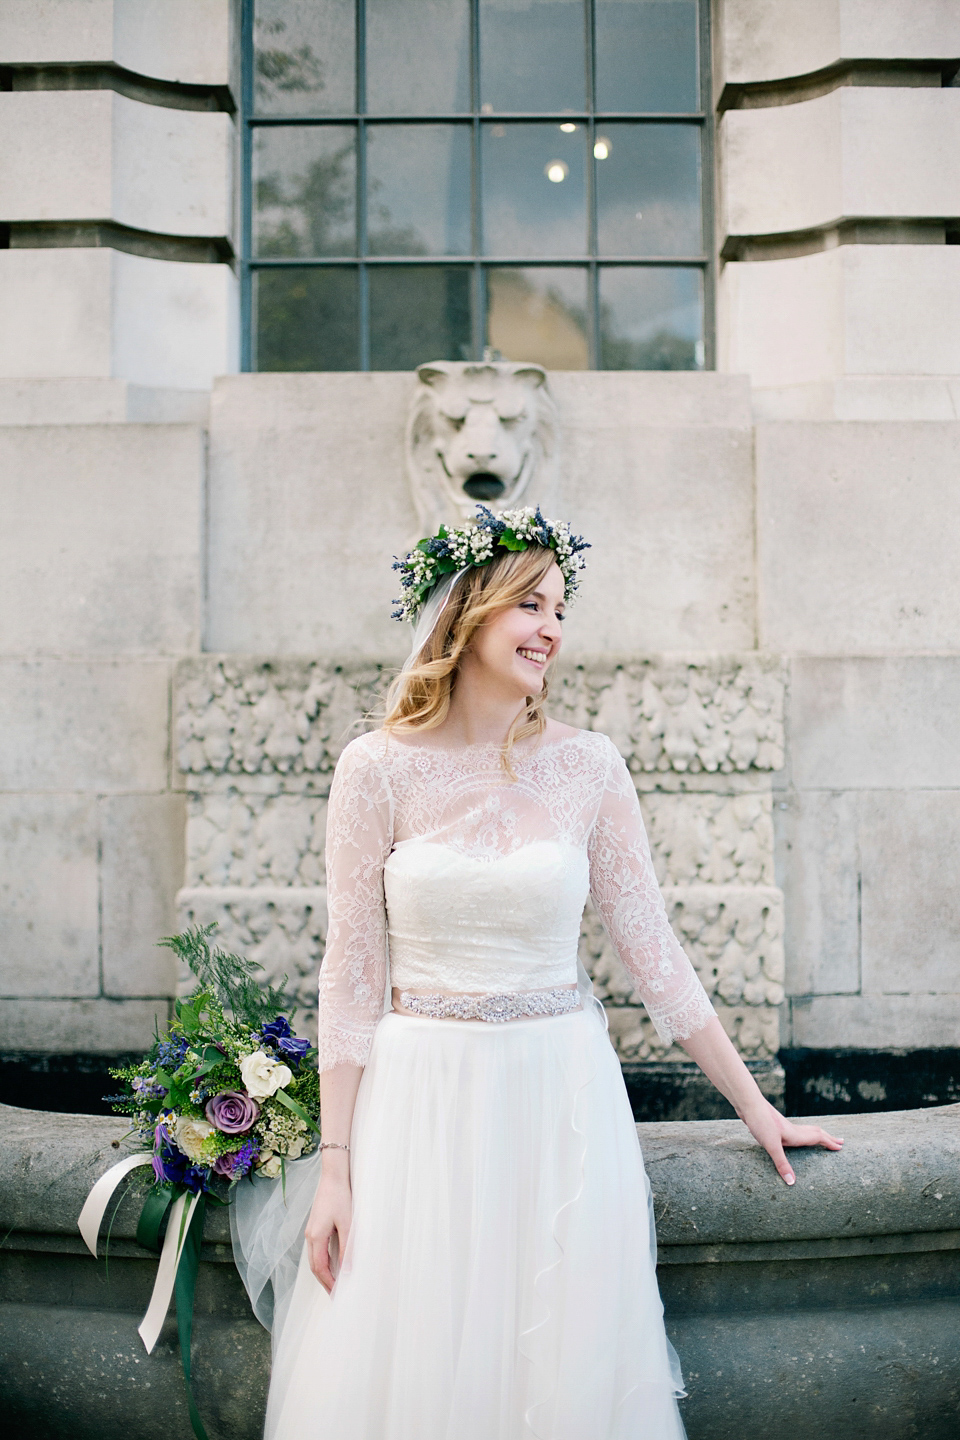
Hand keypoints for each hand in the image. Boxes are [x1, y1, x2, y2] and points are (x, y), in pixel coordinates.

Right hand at [305, 1174, 351, 1292]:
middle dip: (324, 1282)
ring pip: (315, 1258)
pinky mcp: (315, 1225)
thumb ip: (347, 1249)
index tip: (337, 1296)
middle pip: (315, 1266)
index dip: (328, 1283)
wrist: (333, 1176)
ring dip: (323, 1273)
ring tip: (335, 1284)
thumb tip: (348, 1272)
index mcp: (316, 1237)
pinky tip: (332, 1264)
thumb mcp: (347, 1224)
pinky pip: (317, 1250)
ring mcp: (311, 1230)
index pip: (320, 1268)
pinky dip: (323, 1262)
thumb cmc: (340, 1197)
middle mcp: (310, 1236)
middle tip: (335, 1296)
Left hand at [738, 1098, 843, 1184]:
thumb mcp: (771, 1146)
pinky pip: (794, 1131)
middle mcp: (792, 1130)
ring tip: (822, 1139)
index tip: (841, 1147)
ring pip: (805, 1131)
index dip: (829, 1142)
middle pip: (815, 1132)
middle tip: (840, 1142)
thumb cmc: (760, 1122)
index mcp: (795, 1134)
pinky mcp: (774, 1125)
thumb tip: (792, 1183)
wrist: (747, 1103)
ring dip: (817, 1135)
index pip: (818, 1137)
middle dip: (828, 1138)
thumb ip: (782, 1164)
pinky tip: (795, 1137)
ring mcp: (783, 1127)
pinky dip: (802, 1134)